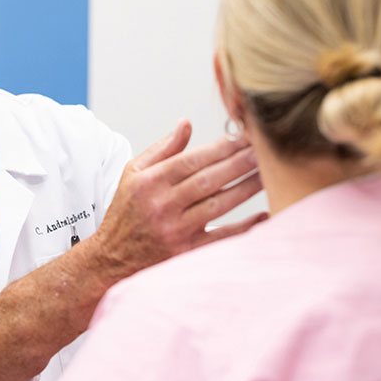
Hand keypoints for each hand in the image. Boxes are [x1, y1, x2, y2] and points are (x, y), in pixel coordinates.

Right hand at [92, 119, 265, 279]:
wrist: (111, 256)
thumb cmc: (125, 211)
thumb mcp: (133, 173)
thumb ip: (162, 149)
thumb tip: (186, 124)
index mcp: (149, 182)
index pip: (191, 160)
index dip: (220, 147)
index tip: (243, 136)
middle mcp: (161, 205)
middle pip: (208, 180)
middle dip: (240, 162)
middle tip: (264, 149)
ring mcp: (175, 230)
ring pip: (218, 205)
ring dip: (246, 188)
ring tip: (268, 173)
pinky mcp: (185, 252)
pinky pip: (221, 238)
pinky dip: (244, 227)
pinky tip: (263, 216)